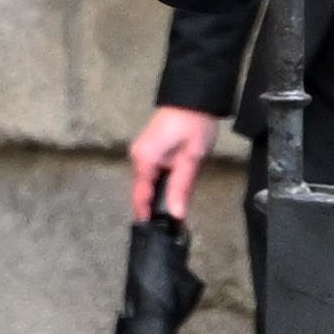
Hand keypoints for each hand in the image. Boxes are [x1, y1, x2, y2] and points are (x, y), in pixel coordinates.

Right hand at [127, 105, 216, 222]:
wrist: (195, 96)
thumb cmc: (194, 125)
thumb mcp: (191, 158)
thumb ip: (181, 187)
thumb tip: (176, 215)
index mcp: (144, 160)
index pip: (140, 196)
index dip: (146, 216)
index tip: (153, 237)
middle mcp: (138, 158)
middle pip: (142, 191)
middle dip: (153, 210)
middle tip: (169, 231)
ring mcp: (142, 153)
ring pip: (148, 184)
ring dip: (158, 198)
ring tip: (171, 219)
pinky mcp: (151, 150)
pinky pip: (152, 175)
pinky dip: (160, 187)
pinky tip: (171, 197)